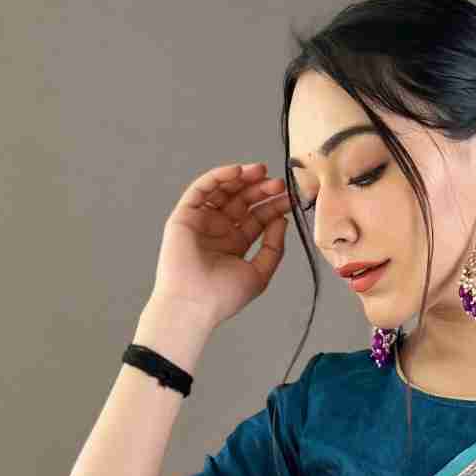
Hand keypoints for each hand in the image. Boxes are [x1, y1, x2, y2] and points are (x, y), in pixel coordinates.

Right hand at [153, 161, 295, 325]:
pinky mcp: (184, 215)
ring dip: (242, 178)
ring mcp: (201, 221)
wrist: (195, 304)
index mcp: (235, 243)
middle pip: (243, 200)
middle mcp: (218, 229)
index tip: (291, 197)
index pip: (257, 217)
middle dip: (261, 189)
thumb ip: (273, 247)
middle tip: (279, 183)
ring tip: (262, 172)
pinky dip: (218, 176)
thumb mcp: (259, 272)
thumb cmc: (223, 296)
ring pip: (223, 191)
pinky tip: (238, 171)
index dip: (273, 205)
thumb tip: (282, 220)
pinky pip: (201, 189)